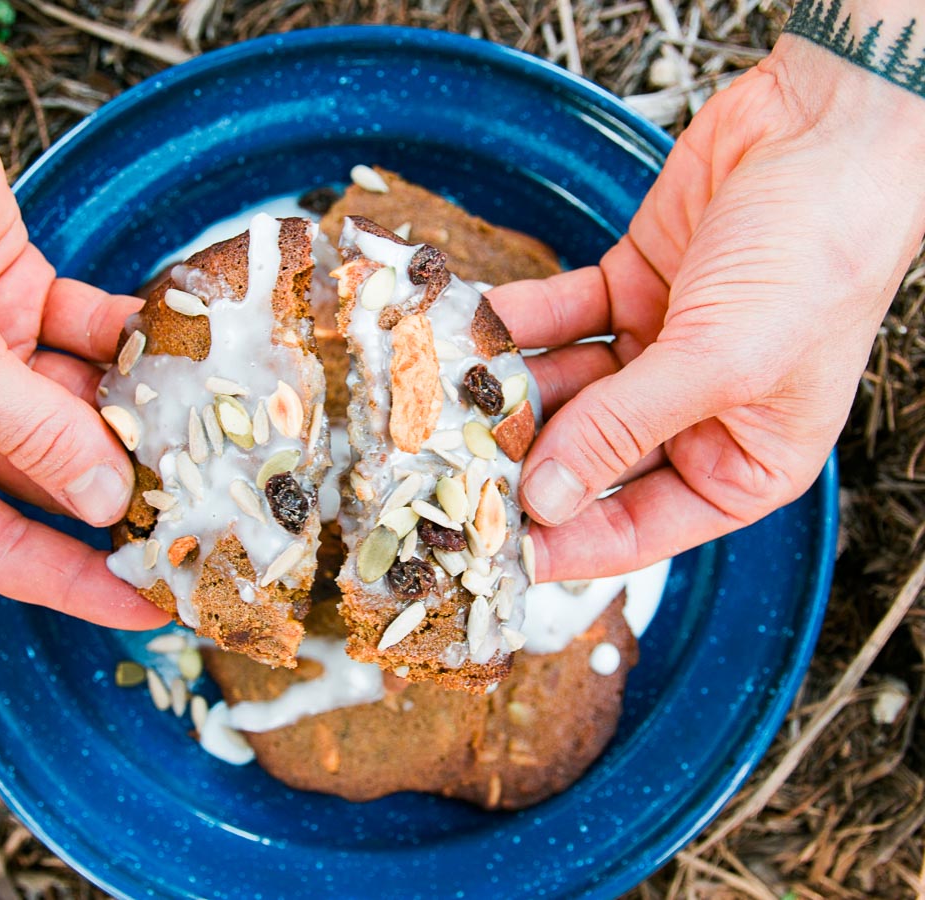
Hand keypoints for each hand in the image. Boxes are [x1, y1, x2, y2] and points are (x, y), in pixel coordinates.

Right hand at [0, 6, 166, 628]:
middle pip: (49, 478)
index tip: (145, 604)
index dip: (72, 581)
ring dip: (138, 415)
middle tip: (203, 514)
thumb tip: (104, 497)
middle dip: (122, 492)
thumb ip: (25, 433)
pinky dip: (130, 342)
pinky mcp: (20, 297)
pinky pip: (90, 336)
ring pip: (80, 408)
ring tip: (209, 434)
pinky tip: (177, 348)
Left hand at [489, 35, 924, 581]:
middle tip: (450, 462)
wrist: (825, 129)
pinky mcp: (625, 291)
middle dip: (522, 457)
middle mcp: (694, 415)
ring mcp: (655, 352)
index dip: (564, 542)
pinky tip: (479, 323)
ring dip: (508, 386)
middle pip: (586, 458)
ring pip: (562, 388)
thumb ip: (624, 430)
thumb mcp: (721, 362)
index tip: (494, 550)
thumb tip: (547, 498)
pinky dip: (519, 320)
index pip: (635, 527)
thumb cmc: (817, 254)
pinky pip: (556, 319)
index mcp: (741, 461)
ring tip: (450, 390)